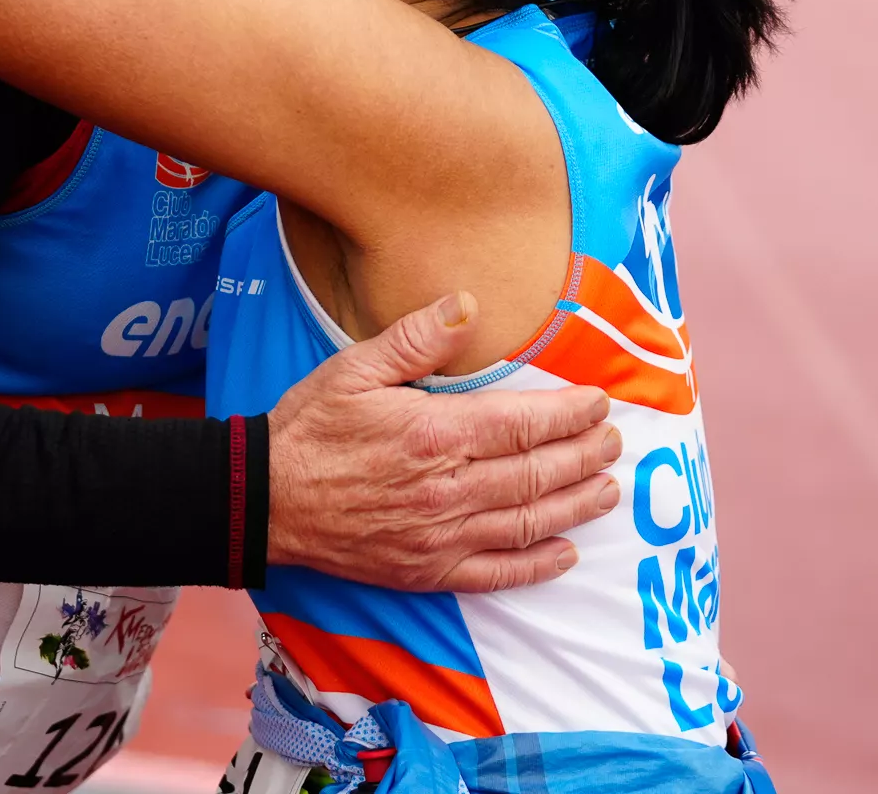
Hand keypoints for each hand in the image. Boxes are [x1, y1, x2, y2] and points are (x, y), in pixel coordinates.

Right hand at [265, 292, 620, 592]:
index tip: (598, 404)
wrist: (264, 501)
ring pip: (527, 522)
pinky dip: (537, 566)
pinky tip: (565, 553)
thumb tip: (468, 304)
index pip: (523, 423)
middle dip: (584, 455)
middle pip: (537, 473)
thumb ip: (416, 338)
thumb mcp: (354, 368)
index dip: (569, 414)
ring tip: (607, 490)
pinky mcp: (428, 571)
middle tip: (613, 442)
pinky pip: (496, 573)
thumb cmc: (309, 429)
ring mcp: (441, 536)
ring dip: (576, 505)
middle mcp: (448, 489)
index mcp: (435, 434)